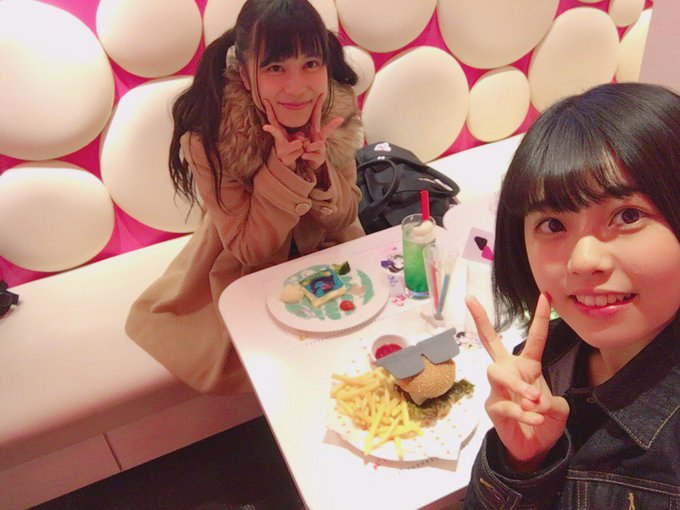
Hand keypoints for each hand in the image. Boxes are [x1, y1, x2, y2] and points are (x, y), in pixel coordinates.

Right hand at [262, 99, 303, 169]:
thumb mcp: (296, 137)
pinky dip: (303, 152)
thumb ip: (299, 136)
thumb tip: (302, 142)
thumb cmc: (293, 146)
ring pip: (297, 144)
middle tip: (275, 131)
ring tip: (300, 147)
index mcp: (279, 133)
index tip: (265, 100)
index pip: (273, 120)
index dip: (269, 110)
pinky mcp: (285, 159)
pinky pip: (299, 152)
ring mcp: (281, 151)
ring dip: (302, 145)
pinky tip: (299, 154)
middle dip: (284, 133)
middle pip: (278, 133)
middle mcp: (278, 141)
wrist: (289, 162)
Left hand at [300, 93, 343, 170]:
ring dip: (306, 148)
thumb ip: (300, 133)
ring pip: (313, 145)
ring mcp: (322, 148)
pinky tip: (305, 156)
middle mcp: (321, 138)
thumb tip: (301, 136)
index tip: (321, 94)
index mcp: (315, 131)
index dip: (318, 105)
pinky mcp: (320, 157)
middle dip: (333, 125)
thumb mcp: (303, 138)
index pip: (317, 116)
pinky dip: (305, 156)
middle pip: (327, 131)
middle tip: (340, 119)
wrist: (310, 162)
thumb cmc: (307, 148)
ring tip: (304, 150)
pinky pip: (310, 154)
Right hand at [465, 293, 569, 470]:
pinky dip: (524, 413)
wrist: (534, 448)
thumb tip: (534, 402)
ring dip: (517, 385)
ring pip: (498, 374)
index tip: (544, 295)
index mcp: (528, 366)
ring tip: (533, 399)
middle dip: (480, 320)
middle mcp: (509, 371)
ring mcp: (498, 389)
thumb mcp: (558, 410)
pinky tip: (536, 418)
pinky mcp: (493, 407)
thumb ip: (552, 403)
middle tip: (470, 299)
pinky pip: (506, 405)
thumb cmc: (544, 420)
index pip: (535, 338)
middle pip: (491, 342)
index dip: (540, 317)